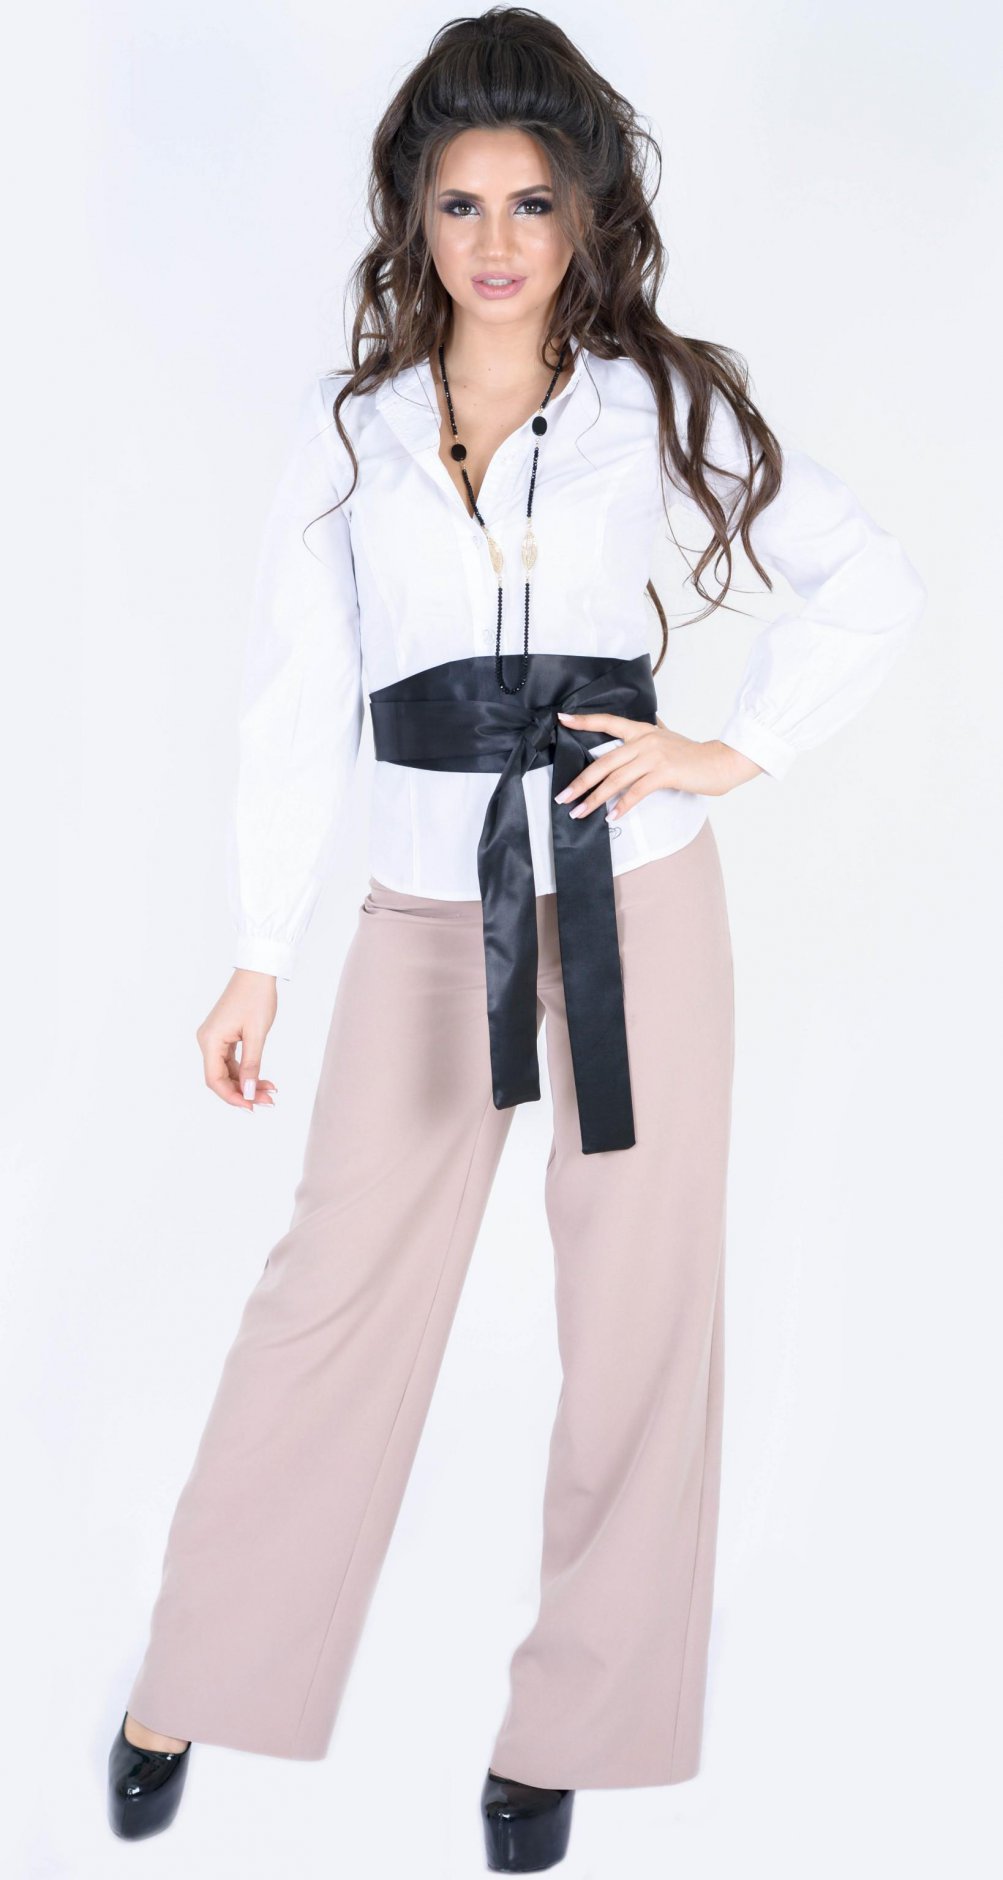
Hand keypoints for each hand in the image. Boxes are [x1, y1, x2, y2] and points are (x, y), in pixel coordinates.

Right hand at [196, 969, 279, 1109]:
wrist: (257, 972)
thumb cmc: (256, 997)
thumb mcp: (256, 1034)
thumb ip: (251, 1065)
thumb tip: (246, 1091)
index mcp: (210, 1040)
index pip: (214, 1079)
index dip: (232, 1096)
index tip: (252, 1106)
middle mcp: (207, 1041)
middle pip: (220, 1078)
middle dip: (243, 1092)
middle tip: (268, 1101)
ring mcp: (215, 1039)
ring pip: (228, 1071)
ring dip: (247, 1083)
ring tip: (270, 1092)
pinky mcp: (224, 1036)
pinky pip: (232, 1061)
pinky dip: (247, 1071)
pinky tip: (263, 1079)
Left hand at [552, 712, 762, 819]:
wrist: (720, 762)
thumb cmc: (693, 755)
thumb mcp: (668, 737)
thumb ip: (653, 732)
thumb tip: (648, 724)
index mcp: (642, 730)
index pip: (608, 722)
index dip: (584, 721)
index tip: (563, 719)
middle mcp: (644, 741)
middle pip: (604, 762)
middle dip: (581, 781)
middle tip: (563, 796)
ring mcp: (654, 756)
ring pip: (616, 779)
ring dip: (595, 798)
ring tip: (580, 812)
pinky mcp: (664, 773)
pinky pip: (636, 792)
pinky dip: (622, 805)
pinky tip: (612, 816)